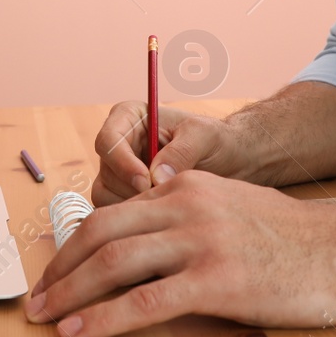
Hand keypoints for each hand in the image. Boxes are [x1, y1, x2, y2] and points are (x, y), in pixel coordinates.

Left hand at [25, 169, 335, 336]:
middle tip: (35, 297)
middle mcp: (185, 204)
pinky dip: (103, 317)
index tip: (54, 270)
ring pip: (114, 264)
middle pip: (101, 232)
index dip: (75, 244)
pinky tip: (80, 331)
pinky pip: (144, 300)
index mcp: (184, 184)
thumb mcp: (229, 206)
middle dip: (60, 268)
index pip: (113, 212)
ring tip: (44, 318)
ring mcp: (200, 241)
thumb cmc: (291, 236)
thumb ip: (184, 217)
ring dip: (70, 293)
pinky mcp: (215, 280)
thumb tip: (139, 246)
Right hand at [91, 102, 246, 205]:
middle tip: (164, 199)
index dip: (122, 163)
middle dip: (132, 189)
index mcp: (128, 117)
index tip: (146, 181)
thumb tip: (155, 178)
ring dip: (135, 206)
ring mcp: (118, 172)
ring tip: (169, 204)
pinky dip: (136, 219)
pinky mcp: (123, 196)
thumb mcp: (204, 136)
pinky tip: (164, 214)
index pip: (108, 141)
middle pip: (105, 173)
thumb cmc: (216, 140)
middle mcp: (118, 144)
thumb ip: (180, 151)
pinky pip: (116, 214)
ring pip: (106, 196)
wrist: (230, 163)